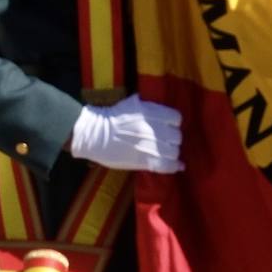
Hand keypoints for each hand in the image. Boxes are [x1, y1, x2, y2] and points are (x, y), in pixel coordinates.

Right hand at [68, 93, 182, 172]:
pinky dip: (174, 166)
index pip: (176, 118)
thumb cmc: (111, 118)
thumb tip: (161, 111)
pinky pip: (167, 165)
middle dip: (172, 139)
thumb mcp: (133, 104)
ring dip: (172, 153)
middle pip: (176, 136)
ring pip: (174, 151)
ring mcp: (150, 145)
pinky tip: (178, 166)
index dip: (173, 124)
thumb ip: (149, 107)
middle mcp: (153, 128)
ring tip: (167, 154)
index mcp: (151, 112)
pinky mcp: (144, 161)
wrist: (94, 134)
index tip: (169, 127)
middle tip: (166, 142)